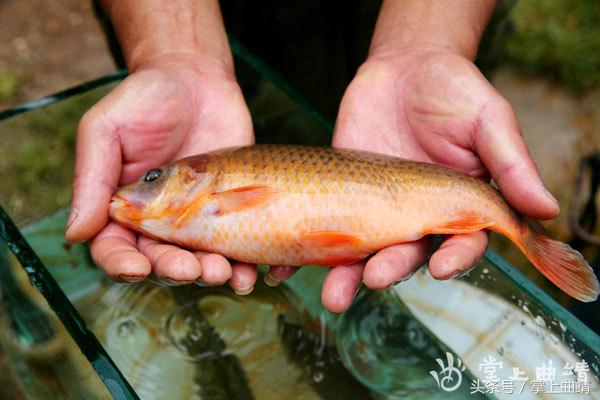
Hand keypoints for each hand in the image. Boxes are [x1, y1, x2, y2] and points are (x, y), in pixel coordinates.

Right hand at [65, 54, 258, 292]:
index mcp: (122, 208)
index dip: (122, 264)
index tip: (136, 267)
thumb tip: (76, 233)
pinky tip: (248, 272)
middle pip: (160, 261)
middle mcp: (159, 220)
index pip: (115, 249)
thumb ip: (92, 180)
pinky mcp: (231, 208)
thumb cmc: (144, 99)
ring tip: (221, 272)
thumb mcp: (106, 130)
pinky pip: (236, 244)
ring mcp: (198, 217)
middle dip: (173, 270)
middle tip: (189, 268)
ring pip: (200, 260)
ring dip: (209, 274)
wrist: (196, 78)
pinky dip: (242, 264)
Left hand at [322, 47, 558, 311]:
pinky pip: (329, 223)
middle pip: (408, 252)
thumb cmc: (454, 90)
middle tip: (373, 278)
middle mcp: (418, 214)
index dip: (456, 257)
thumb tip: (546, 210)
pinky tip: (293, 262)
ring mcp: (378, 207)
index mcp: (459, 204)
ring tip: (334, 295)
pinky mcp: (343, 194)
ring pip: (366, 248)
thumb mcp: (489, 119)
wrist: (403, 66)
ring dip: (349, 274)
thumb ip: (511, 163)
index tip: (443, 266)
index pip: (463, 242)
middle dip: (391, 268)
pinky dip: (311, 245)